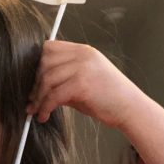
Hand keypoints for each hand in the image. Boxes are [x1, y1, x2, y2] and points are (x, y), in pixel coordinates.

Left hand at [28, 41, 146, 128]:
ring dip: (37, 98)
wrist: (131, 109)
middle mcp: (83, 55)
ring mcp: (83, 68)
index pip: (49, 47)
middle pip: (44, 62)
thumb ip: (62, 77)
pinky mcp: (82, 84)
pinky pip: (54, 96)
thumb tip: (35, 86)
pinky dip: (44, 107)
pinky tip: (44, 115)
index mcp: (83, 50)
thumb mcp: (83, 80)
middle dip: (34, 82)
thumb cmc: (108, 98)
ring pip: (46, 79)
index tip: (31, 81)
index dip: (35, 64)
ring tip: (35, 110)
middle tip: (31, 98)